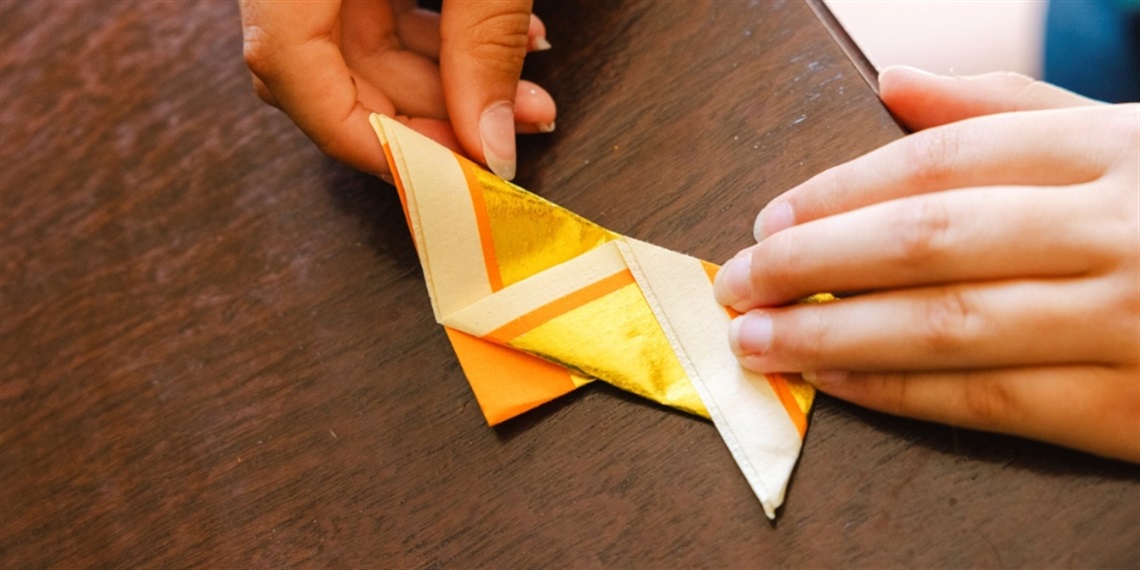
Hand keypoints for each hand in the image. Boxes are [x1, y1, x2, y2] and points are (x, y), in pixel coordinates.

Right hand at [239, 0, 556, 179]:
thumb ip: (485, 40)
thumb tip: (491, 146)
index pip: (289, 70)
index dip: (368, 139)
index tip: (443, 179)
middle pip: (331, 72)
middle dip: (432, 119)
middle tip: (506, 144)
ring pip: (360, 49)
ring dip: (450, 86)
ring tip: (528, 103)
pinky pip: (375, 12)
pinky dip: (440, 41)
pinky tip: (509, 47)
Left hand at [714, 67, 1139, 461]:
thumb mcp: (1132, 134)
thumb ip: (1014, 109)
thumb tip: (898, 84)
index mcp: (1115, 149)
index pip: (942, 162)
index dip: (838, 192)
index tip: (768, 219)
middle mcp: (1119, 228)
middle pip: (929, 237)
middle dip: (814, 262)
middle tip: (737, 282)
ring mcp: (1126, 320)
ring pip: (949, 324)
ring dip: (835, 333)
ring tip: (760, 338)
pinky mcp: (1134, 408)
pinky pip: (994, 403)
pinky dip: (902, 394)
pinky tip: (838, 382)